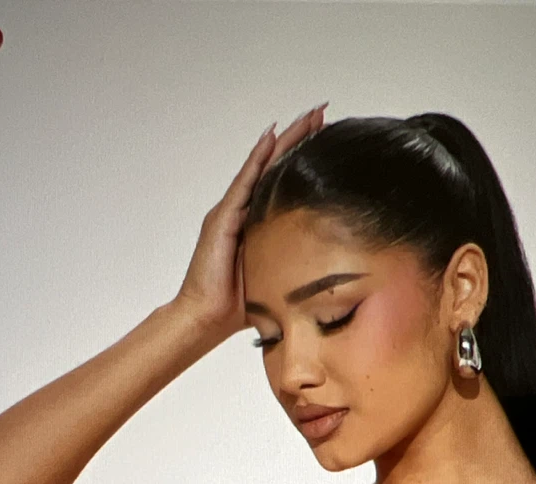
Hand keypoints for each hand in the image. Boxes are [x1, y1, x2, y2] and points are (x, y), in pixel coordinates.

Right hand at [175, 103, 328, 338]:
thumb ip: (294, 267)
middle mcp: (242, 210)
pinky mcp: (222, 218)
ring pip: (261, 167)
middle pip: (274, 165)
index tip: (326, 136)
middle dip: (298, 138)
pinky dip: (257, 159)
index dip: (303, 159)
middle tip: (321, 112)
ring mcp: (230, 211)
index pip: (283, 181)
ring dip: (284, 141)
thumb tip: (328, 271)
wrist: (207, 318)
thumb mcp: (278, 280)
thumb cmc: (239, 306)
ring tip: (306, 118)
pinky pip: (243, 183)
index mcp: (257, 222)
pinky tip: (271, 139)